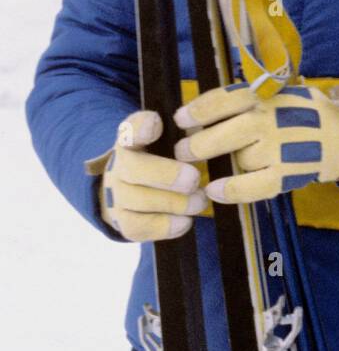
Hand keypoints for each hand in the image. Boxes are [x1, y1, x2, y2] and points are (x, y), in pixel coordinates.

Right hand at [86, 110, 208, 242]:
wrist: (136, 189)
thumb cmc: (165, 158)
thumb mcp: (174, 139)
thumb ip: (188, 133)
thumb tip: (210, 133)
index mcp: (133, 139)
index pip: (130, 128)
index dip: (141, 126)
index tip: (156, 124)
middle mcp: (119, 165)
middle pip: (133, 169)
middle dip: (166, 175)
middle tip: (194, 180)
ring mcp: (117, 195)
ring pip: (137, 200)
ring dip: (174, 203)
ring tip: (200, 201)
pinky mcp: (122, 221)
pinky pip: (137, 227)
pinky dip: (164, 226)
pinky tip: (186, 222)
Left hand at [173, 83, 338, 204]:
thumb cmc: (303, 113)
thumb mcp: (279, 94)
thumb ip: (247, 100)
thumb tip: (200, 112)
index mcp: (267, 96)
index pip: (225, 99)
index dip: (198, 110)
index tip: (180, 119)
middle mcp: (271, 119)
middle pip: (225, 132)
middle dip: (198, 144)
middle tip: (181, 152)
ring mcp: (280, 147)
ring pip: (239, 159)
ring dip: (226, 163)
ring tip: (220, 166)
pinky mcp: (286, 173)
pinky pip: (252, 185)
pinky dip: (231, 190)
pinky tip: (214, 191)